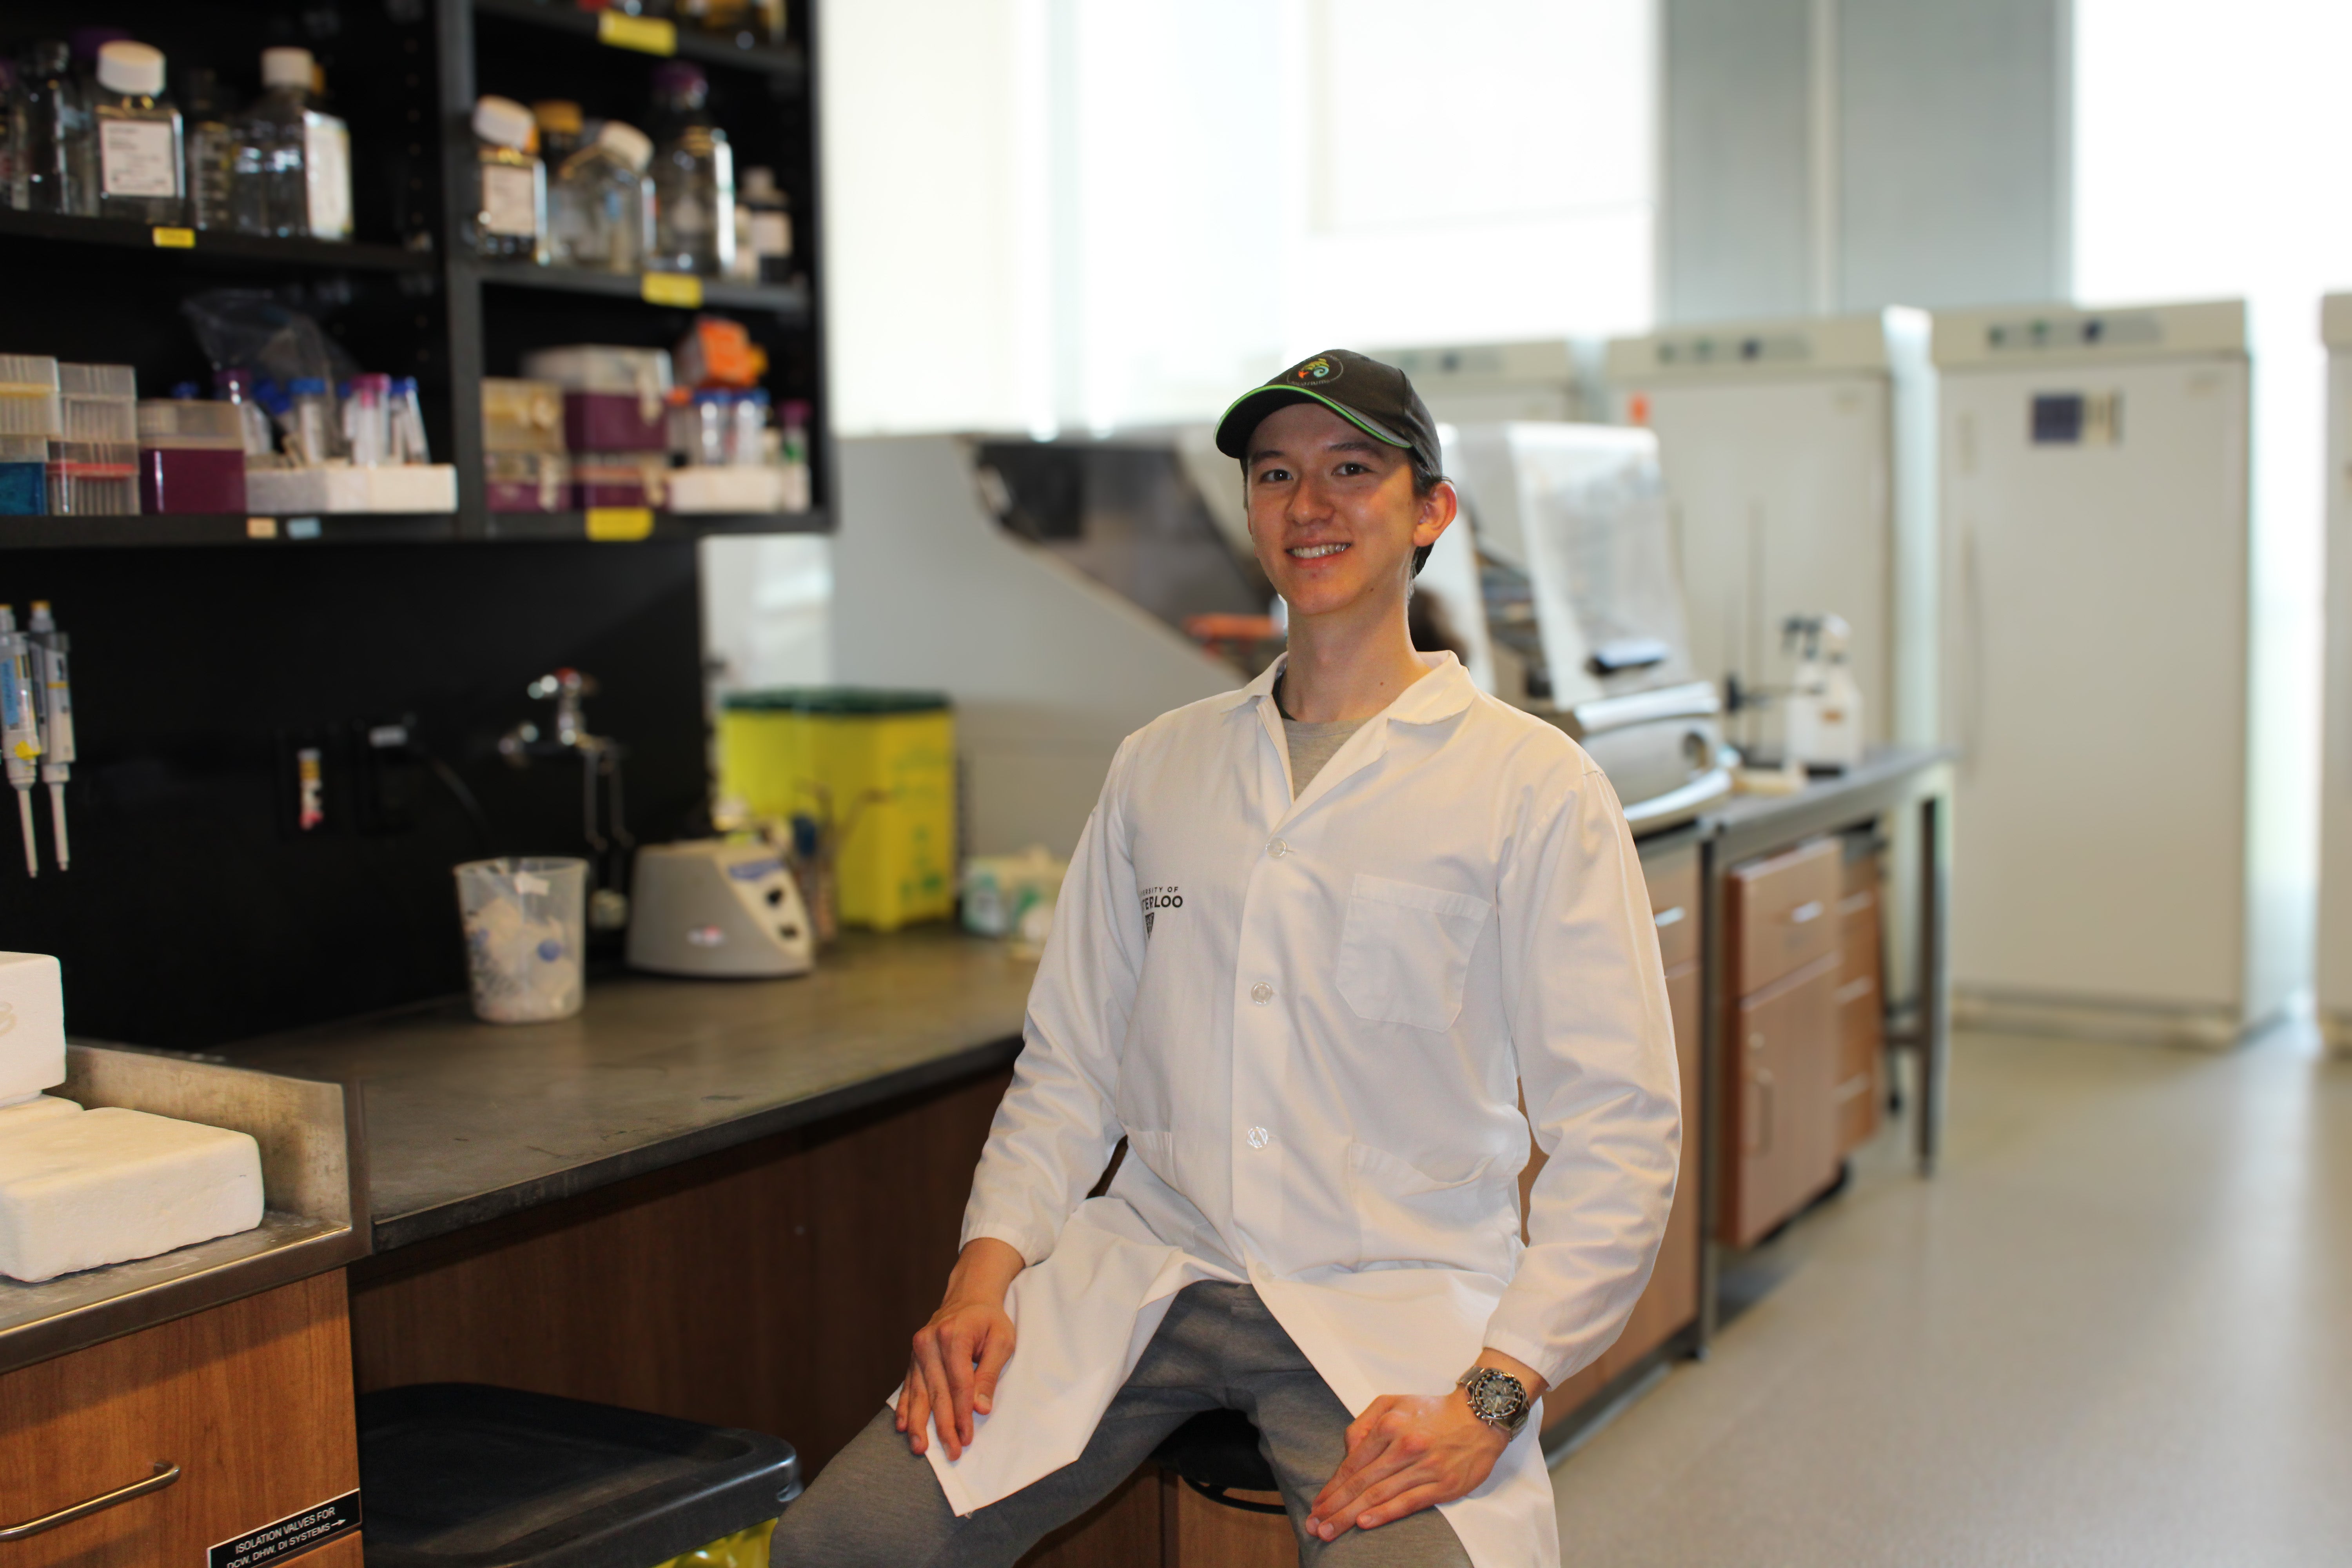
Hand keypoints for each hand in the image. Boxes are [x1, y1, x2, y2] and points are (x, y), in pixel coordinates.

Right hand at [896, 1238, 1024, 1459]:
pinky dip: (905, 1407)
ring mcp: (917, 1349)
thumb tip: (980, 1409)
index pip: (958, 1385)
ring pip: (918, 1392)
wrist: (969, 1296)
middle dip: (943, 1426)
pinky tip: (903, 1426)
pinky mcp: (913, 1356)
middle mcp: (929, 1343)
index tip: (966, 1437)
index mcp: (953, 1337)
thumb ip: (988, 1374)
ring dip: (920, 1423)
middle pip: (937, 1392)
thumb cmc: (989, 1320)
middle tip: (951, 1452)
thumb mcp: (1002, 1341)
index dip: (962, 1414)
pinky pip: (908, 1385)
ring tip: (920, 1449)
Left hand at [1306, 1353, 1545, 1541]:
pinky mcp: (1442, 1485)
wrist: (1480, 1417)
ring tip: (1330, 1530)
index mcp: (1389, 1426)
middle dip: (1334, 1507)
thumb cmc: (1432, 1412)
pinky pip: (1407, 1503)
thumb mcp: (1392, 1403)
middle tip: (1315, 1525)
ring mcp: (1424, 1468)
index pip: (1353, 1463)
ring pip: (1380, 1495)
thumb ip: (1365, 1424)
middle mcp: (1404, 1447)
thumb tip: (1348, 1450)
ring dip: (1351, 1516)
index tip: (1316, 1504)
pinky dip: (1384, 1514)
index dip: (1332, 1487)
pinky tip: (1365, 1523)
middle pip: (1361, 1483)